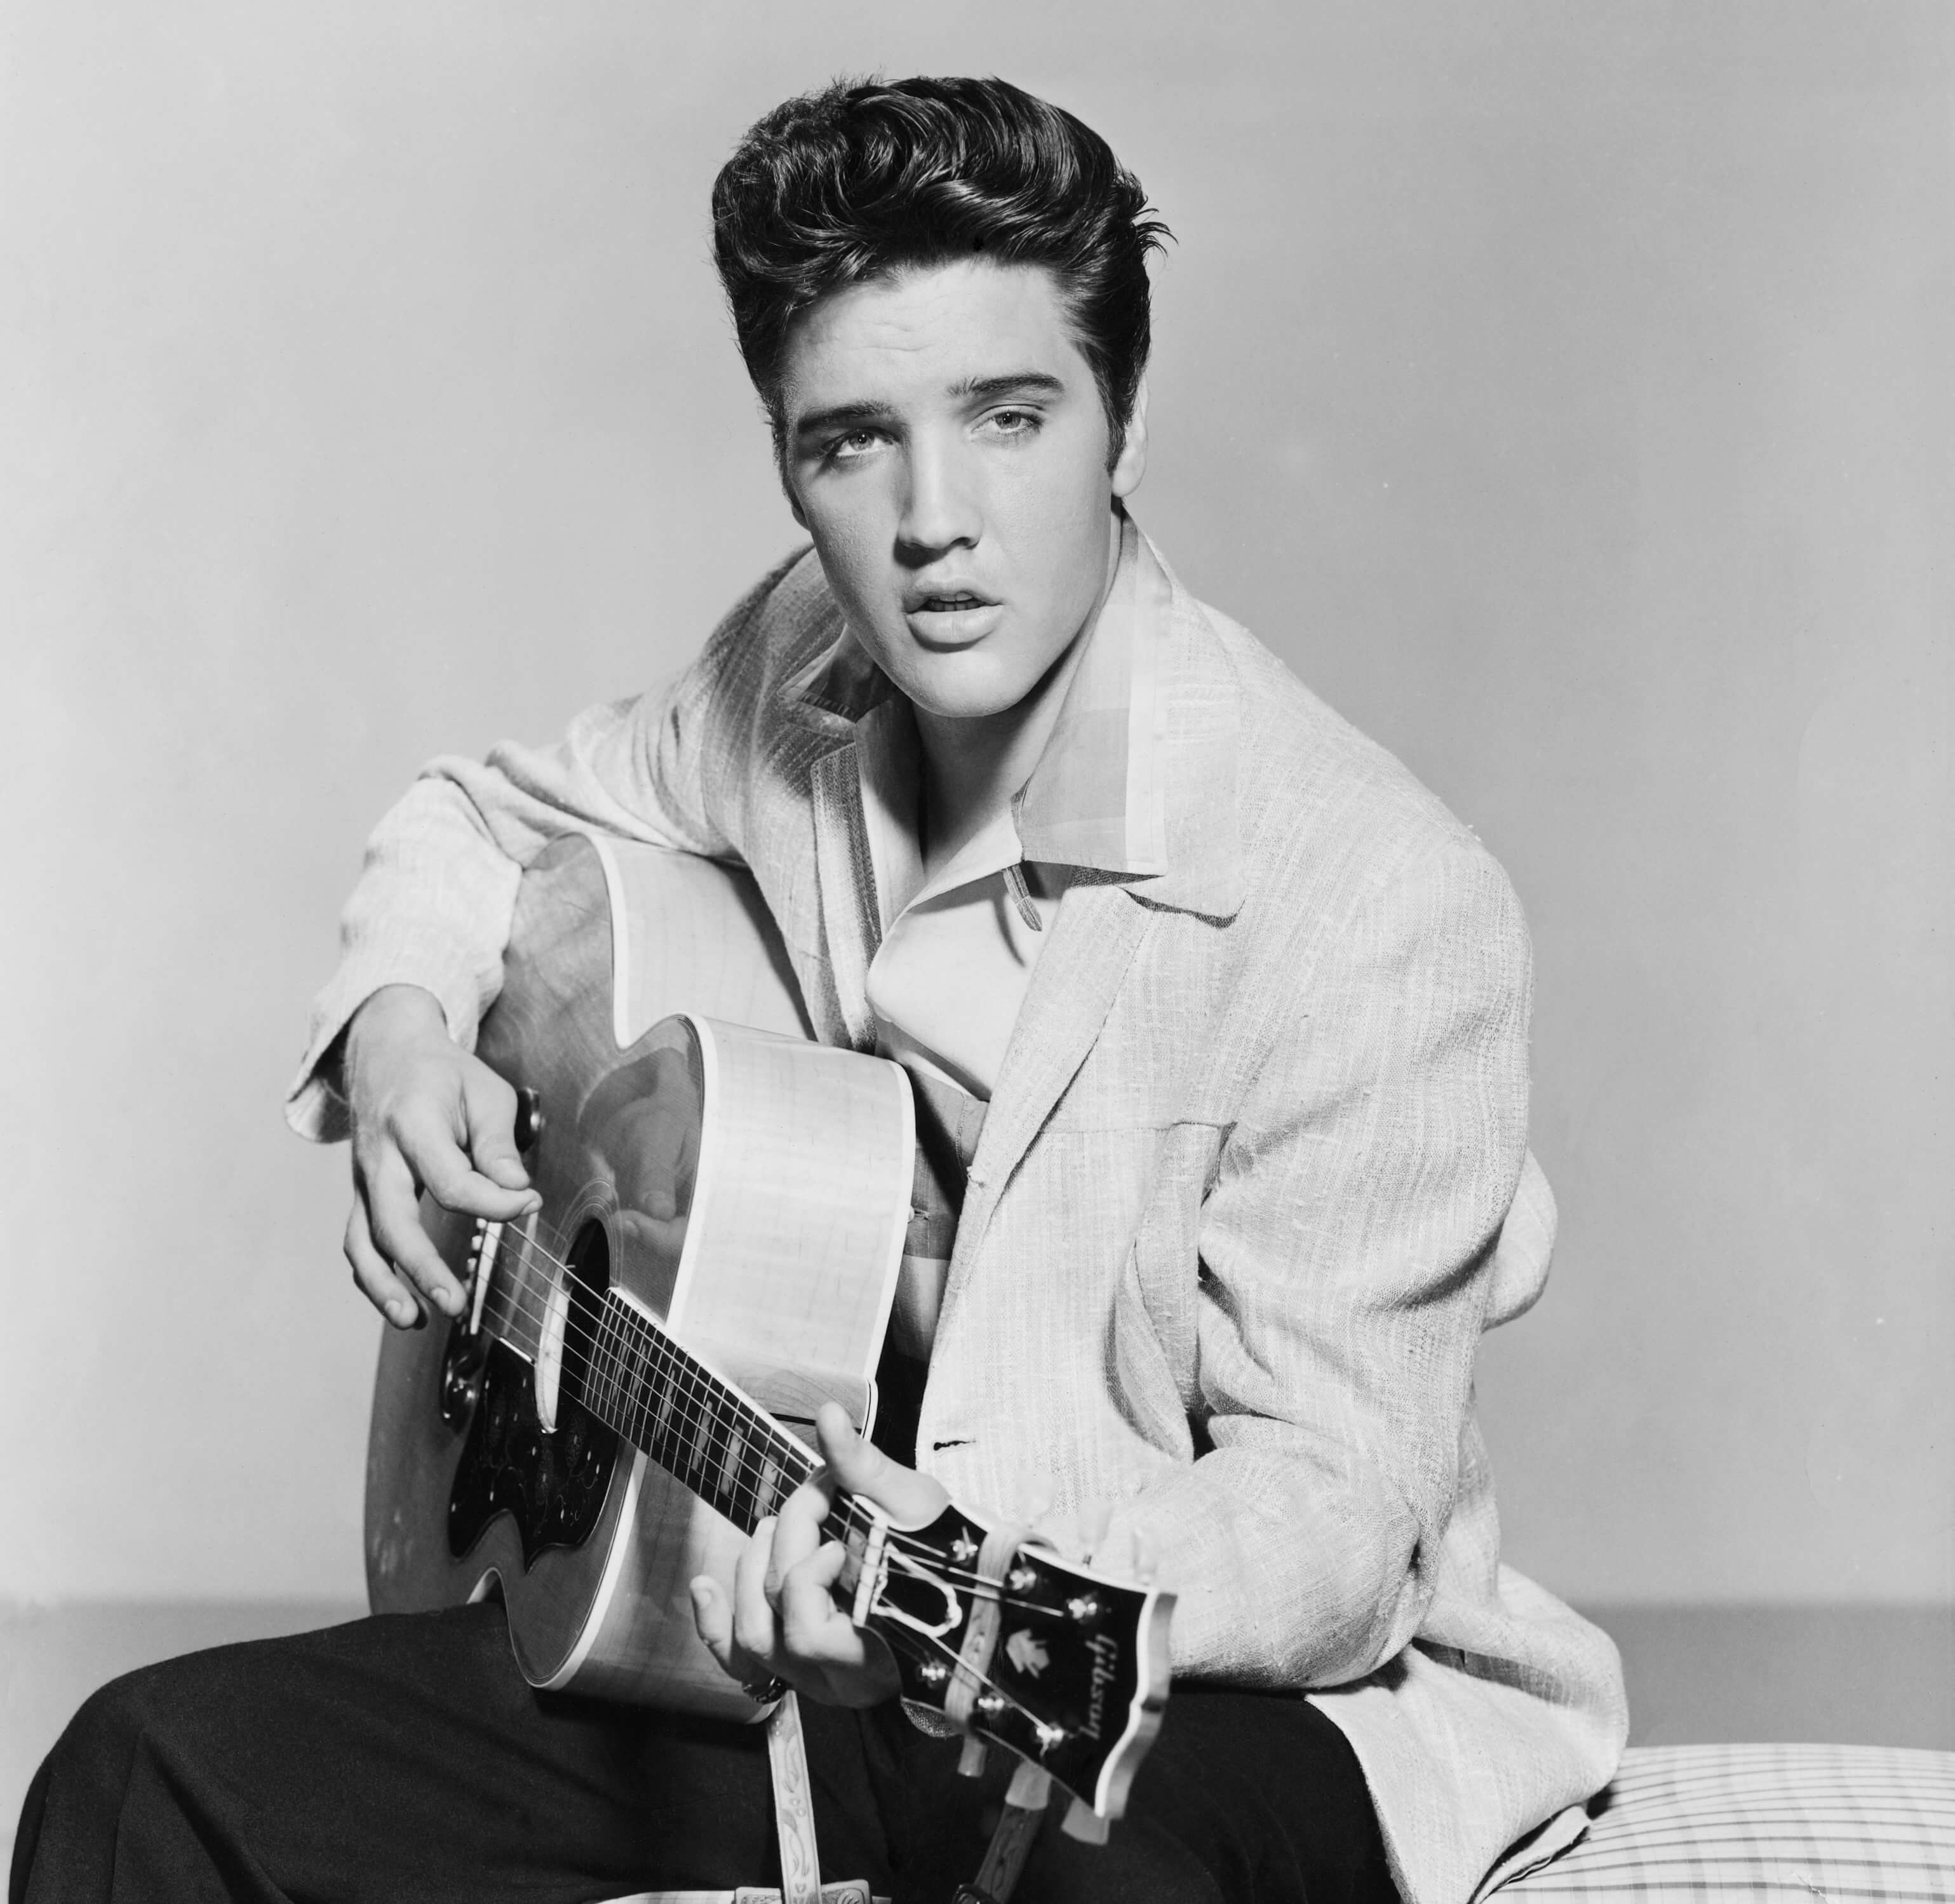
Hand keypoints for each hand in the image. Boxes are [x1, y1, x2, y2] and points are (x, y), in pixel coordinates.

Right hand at [337, 984, 539, 1328]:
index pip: (451, 1181)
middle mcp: (379, 1156)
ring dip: (385, 1287)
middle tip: (457, 1303)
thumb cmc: (444, 1074)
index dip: (495, 1202)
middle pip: (393, 1221)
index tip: (528, 1201)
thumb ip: (498, 1145)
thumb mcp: (484, 1091)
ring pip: (363, 1241)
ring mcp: (362, 1179)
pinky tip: (401, 1305)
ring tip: (415, 1320)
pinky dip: (374, 1278)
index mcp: (413, 1123)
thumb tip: (516, 1191)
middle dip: (423, 1268)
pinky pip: (358, 1242)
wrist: (386, 1052)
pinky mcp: (361, 1195)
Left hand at [689, 1403, 948, 1707]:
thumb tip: (828, 1415)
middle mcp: (836, 1675)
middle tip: (812, 1503)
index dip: (803, 1533)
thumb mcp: (913, 1505)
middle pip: (775, 1611)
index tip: (830, 1491)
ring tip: (771, 1530)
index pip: (802, 1599)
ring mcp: (816, 1680)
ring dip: (748, 1573)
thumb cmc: (949, 1555)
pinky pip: (744, 1664)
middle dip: (782, 1543)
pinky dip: (716, 1624)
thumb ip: (862, 1466)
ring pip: (752, 1639)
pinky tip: (704, 1586)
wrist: (972, 1603)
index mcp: (869, 1641)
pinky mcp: (803, 1673)